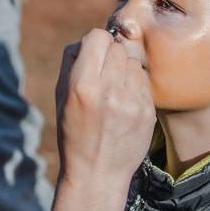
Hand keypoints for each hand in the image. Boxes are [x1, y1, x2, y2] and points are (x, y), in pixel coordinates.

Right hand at [51, 28, 155, 210]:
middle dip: (108, 54)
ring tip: (114, 89)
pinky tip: (124, 101)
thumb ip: (71, 63)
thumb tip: (86, 40)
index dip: (94, 41)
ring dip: (123, 68)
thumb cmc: (73, 133)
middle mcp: (109, 90)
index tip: (93, 52)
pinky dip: (134, 84)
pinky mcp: (148, 110)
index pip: (97, 37)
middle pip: (117, 47)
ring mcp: (132, 101)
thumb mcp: (60, 97)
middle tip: (102, 73)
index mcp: (83, 86)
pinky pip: (143, 80)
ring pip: (132, 61)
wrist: (98, 173)